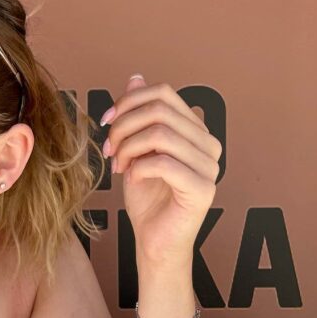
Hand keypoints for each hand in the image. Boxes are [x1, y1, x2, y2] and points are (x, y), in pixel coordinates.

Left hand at [100, 75, 221, 266]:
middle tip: (109, 149)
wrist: (154, 241)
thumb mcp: (135, 149)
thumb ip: (139, 115)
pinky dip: (138, 168)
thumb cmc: (147, 197)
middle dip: (124, 126)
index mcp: (196, 130)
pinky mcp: (203, 190)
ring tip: (118, 166)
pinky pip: (163, 163)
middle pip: (159, 110)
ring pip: (160, 134)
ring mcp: (210, 167)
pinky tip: (131, 179)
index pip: (163, 94)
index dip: (128, 102)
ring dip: (128, 148)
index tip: (105, 122)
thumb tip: (136, 76)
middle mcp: (209, 144)